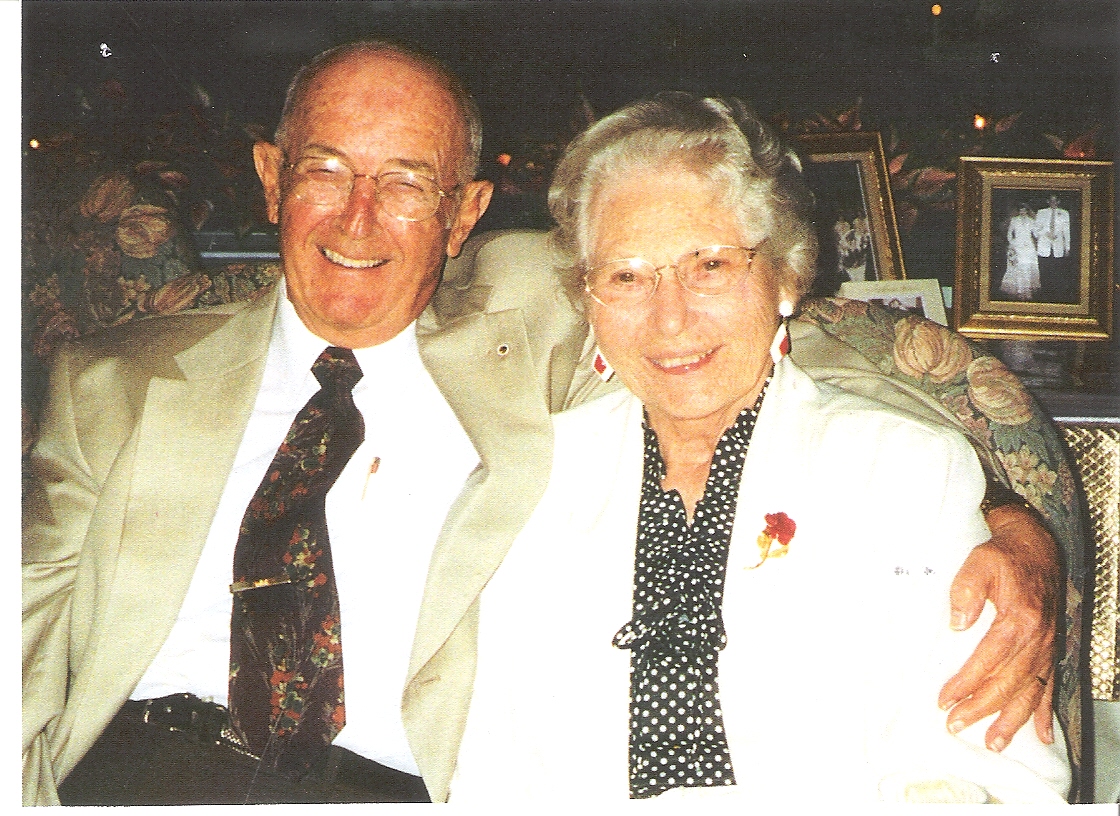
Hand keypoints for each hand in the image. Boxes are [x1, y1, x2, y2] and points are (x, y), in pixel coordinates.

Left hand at [938, 504, 1058, 750]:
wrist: (1035, 547)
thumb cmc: (1002, 556)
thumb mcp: (978, 563)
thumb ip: (965, 591)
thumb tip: (957, 624)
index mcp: (1018, 619)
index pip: (988, 660)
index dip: (966, 683)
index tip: (945, 699)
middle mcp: (1037, 638)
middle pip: (1009, 683)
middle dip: (981, 709)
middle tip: (955, 725)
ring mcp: (1047, 646)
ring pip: (1031, 691)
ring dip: (1012, 720)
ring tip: (994, 743)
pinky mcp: (1050, 649)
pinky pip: (1050, 685)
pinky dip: (1045, 712)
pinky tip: (1042, 735)